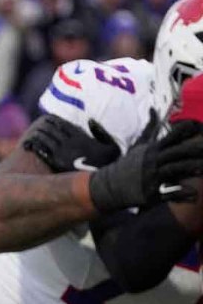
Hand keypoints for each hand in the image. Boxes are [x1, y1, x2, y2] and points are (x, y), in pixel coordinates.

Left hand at [21, 113, 119, 172]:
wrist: (101, 181)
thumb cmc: (108, 164)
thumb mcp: (111, 146)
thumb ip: (101, 132)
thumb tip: (90, 121)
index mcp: (80, 137)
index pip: (62, 124)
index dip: (53, 120)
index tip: (47, 119)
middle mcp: (69, 143)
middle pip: (51, 130)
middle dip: (43, 127)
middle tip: (38, 127)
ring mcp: (62, 153)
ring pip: (44, 139)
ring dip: (37, 135)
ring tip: (32, 135)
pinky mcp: (56, 163)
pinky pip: (42, 151)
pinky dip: (35, 145)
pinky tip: (29, 144)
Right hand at [88, 112, 202, 211]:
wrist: (109, 187)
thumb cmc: (128, 165)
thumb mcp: (138, 145)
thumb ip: (150, 128)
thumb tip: (154, 109)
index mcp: (152, 150)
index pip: (171, 136)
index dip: (184, 131)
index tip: (196, 127)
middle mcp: (153, 162)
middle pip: (176, 153)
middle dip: (192, 150)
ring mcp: (152, 177)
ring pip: (174, 170)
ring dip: (190, 169)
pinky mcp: (151, 193)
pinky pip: (168, 193)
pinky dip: (181, 193)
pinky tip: (194, 194)